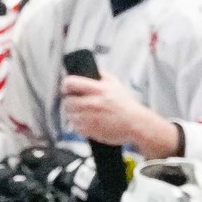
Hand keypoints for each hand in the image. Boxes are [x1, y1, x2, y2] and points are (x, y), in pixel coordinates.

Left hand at [61, 69, 179, 158]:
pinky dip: (78, 125)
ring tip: (80, 113)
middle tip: (73, 102)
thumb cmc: (126, 104)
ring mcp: (91, 118)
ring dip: (73, 114)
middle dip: (69, 101)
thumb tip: (88, 70)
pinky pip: (76, 127)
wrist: (135, 124)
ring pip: (70, 115)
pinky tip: (85, 122)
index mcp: (99, 89)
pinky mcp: (91, 131)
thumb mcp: (116, 83)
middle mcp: (93, 103)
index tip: (67, 88)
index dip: (66, 85)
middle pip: (68, 101)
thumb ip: (101, 75)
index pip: (71, 83)